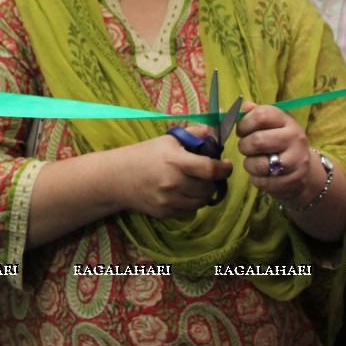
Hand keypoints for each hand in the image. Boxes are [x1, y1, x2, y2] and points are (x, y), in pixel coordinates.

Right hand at [117, 127, 231, 219]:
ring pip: (202, 202)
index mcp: (175, 161)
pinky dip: (192, 202)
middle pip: (208, 188)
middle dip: (213, 181)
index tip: (226, 165)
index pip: (209, 169)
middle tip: (209, 174)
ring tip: (197, 183)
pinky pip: (189, 211)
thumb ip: (194, 134)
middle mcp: (173, 183)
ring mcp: (168, 201)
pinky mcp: (165, 213)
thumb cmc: (145, 154)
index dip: (224, 168)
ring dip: (204, 193)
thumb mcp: (169, 140)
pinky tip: (184, 192)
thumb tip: (216, 131)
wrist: (118, 178)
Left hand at [235, 102, 315, 207]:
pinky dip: (256, 179)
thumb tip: (244, 106)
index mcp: (288, 121)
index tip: (241, 130)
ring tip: (253, 162)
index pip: (262, 115)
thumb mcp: (273, 126)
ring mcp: (296, 162)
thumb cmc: (280, 144)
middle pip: (258, 140)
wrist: (303, 172)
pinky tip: (262, 174)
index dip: (244, 123)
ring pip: (259, 164)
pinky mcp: (292, 182)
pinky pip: (262, 182)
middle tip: (245, 148)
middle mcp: (295, 139)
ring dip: (249, 164)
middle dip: (244, 146)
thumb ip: (257, 114)